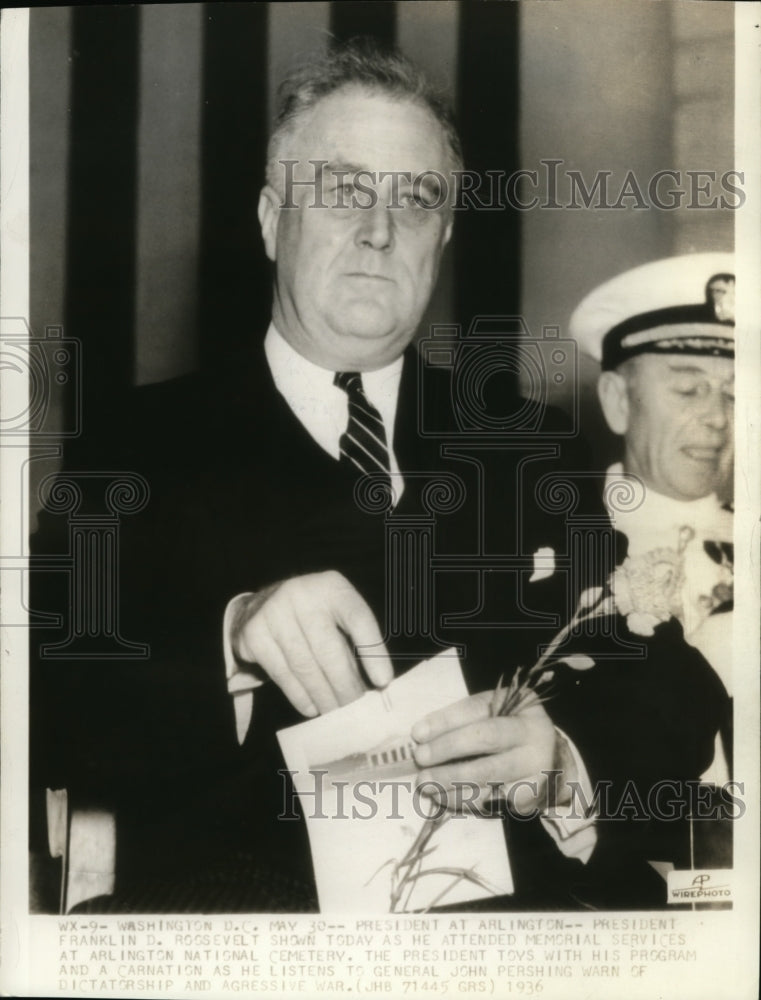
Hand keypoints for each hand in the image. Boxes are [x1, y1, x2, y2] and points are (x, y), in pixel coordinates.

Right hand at [232, 570, 392, 716]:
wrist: (261, 605)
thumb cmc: (312, 616)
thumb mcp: (335, 614)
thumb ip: (353, 641)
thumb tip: (374, 685)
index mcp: (331, 586)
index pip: (358, 618)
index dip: (372, 651)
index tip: (383, 681)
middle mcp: (301, 594)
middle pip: (329, 649)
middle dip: (345, 685)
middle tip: (355, 708)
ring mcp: (274, 612)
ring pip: (304, 666)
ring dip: (323, 696)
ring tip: (336, 712)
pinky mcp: (254, 634)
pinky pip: (282, 673)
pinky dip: (300, 695)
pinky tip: (312, 707)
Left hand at [411, 691, 572, 815]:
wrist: (551, 767)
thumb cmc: (511, 735)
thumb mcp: (496, 716)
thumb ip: (464, 721)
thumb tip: (421, 735)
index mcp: (522, 705)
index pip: (479, 708)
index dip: (446, 720)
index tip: (418, 732)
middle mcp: (534, 733)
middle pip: (486, 737)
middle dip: (447, 747)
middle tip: (420, 758)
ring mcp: (536, 767)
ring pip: (486, 774)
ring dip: (449, 780)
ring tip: (425, 783)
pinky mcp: (531, 796)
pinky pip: (490, 800)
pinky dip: (462, 800)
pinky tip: (443, 797)